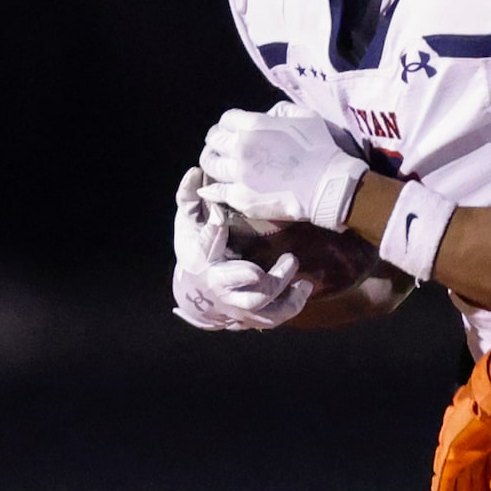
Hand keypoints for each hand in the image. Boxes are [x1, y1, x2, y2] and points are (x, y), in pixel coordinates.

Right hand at [172, 168, 314, 330]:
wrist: (197, 295)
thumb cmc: (194, 253)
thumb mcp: (186, 226)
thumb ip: (189, 200)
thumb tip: (195, 171)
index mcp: (202, 261)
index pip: (205, 247)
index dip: (211, 233)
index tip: (218, 217)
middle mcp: (220, 288)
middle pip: (242, 291)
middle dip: (269, 279)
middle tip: (291, 258)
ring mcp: (235, 307)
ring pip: (260, 309)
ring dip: (285, 296)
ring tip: (304, 281)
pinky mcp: (249, 317)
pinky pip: (272, 319)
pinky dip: (291, 307)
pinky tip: (304, 288)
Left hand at [198, 106, 367, 230]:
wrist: (328, 186)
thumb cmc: (321, 149)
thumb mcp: (305, 117)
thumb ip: (280, 111)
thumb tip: (268, 116)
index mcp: (253, 126)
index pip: (226, 119)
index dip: (229, 124)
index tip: (233, 129)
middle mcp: (240, 148)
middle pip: (213, 140)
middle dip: (217, 140)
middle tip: (221, 146)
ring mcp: (238, 175)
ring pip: (211, 165)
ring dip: (212, 162)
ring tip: (217, 165)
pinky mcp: (240, 197)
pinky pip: (216, 192)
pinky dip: (211, 189)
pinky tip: (211, 189)